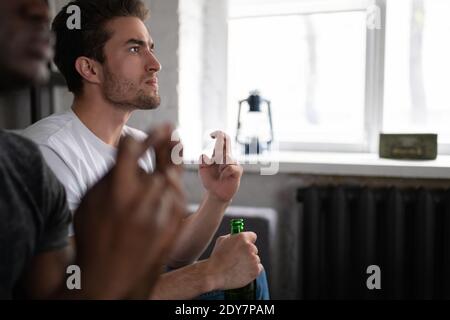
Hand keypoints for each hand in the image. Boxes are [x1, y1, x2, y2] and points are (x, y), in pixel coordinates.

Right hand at [73, 124, 184, 298]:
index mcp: (118, 189)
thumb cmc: (94, 236)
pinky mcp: (175, 221)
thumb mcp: (89, 202)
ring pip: (171, 175)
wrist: (112, 276)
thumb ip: (109, 173)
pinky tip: (169, 176)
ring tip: (173, 144)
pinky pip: (177, 193)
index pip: (134, 147)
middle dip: (163, 142)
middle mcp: (144, 196)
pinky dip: (173, 182)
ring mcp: (163, 209)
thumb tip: (128, 149)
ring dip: (169, 162)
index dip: (142, 136)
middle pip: (160, 158)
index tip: (151, 129)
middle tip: (170, 128)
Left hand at [199, 131, 242, 202]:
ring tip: (220, 173)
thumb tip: (205, 155)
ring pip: (227, 157)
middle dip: (220, 144)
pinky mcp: (238, 171)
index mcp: (218, 154)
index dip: (218, 134)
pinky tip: (224, 176)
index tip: (211, 135)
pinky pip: (231, 167)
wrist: (215, 193)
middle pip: (227, 143)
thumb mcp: (202, 170)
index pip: (222, 139)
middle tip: (215, 153)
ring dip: (220, 165)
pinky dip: (225, 172)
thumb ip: (202, 161)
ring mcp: (233, 163)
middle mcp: (227, 156)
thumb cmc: (209, 180)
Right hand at [207, 232, 262, 289]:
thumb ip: (232, 237)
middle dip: (247, 252)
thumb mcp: (222, 241)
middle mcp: (250, 247)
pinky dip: (252, 270)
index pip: (252, 236)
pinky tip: (242, 271)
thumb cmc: (216, 257)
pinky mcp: (256, 270)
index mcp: (242, 238)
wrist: (214, 274)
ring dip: (249, 262)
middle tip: (238, 258)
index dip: (248, 240)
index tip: (245, 244)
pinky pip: (258, 268)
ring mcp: (254, 259)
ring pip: (255, 259)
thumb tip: (237, 236)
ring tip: (237, 266)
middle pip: (254, 248)